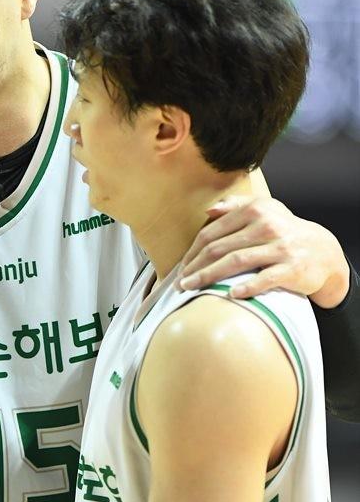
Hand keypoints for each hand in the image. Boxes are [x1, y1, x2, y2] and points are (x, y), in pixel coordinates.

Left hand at [179, 197, 349, 306]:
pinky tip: (230, 294)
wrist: (322, 251)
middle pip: (219, 248)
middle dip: (195, 266)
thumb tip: (209, 210)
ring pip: (236, 261)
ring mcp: (280, 247)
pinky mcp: (292, 268)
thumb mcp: (265, 211)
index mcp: (255, 210)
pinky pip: (264, 279)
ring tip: (191, 288)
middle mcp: (267, 226)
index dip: (192, 251)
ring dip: (208, 276)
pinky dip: (246, 287)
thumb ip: (235, 206)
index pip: (213, 232)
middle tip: (180, 283)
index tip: (181, 267)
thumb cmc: (284, 232)